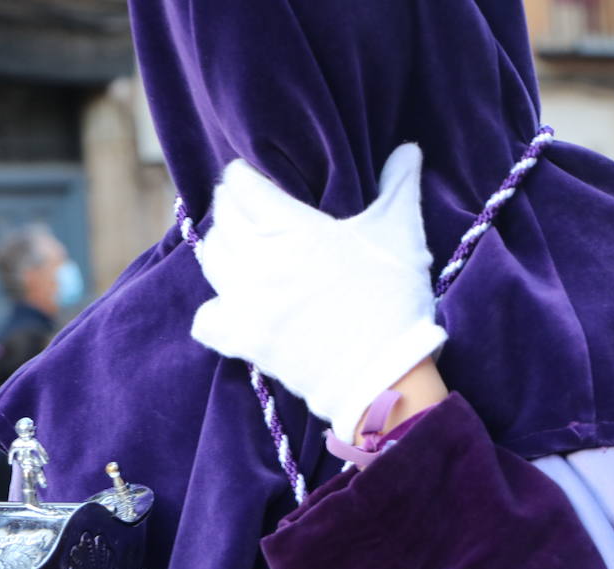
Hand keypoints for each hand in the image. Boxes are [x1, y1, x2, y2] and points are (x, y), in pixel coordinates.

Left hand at [192, 143, 446, 441]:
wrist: (383, 373)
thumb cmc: (393, 298)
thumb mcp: (401, 234)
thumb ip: (400, 186)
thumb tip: (409, 149)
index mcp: (293, 228)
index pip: (243, 186)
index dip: (242, 175)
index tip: (248, 175)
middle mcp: (260, 260)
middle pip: (223, 218)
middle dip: (230, 205)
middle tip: (244, 205)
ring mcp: (246, 302)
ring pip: (210, 259)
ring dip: (221, 246)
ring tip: (237, 244)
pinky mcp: (243, 339)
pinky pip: (205, 318)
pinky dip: (212, 308)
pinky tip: (230, 302)